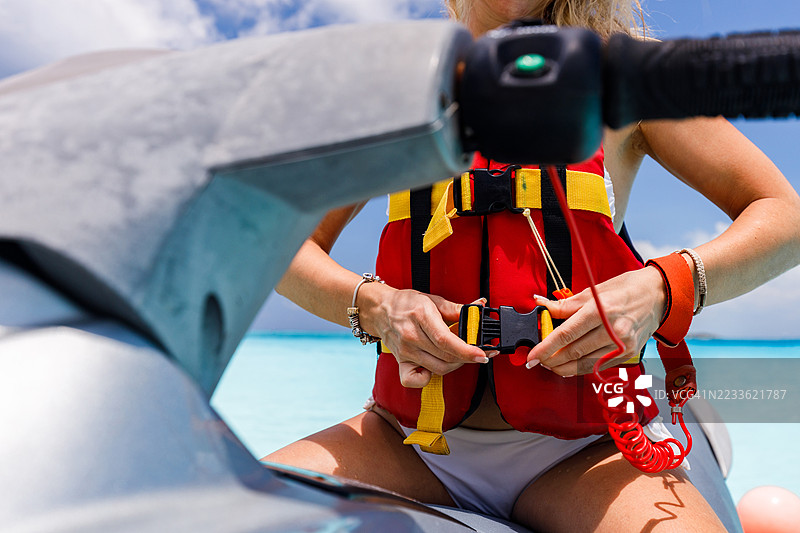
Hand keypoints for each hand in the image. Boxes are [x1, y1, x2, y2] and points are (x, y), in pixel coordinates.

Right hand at [359, 285, 490, 387]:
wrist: (380, 310)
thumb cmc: (406, 303)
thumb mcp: (432, 300)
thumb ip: (456, 308)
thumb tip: (479, 307)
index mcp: (421, 316)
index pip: (446, 340)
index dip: (467, 350)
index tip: (482, 354)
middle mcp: (411, 336)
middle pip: (446, 357)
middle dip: (467, 357)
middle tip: (477, 351)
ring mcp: (405, 351)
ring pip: (438, 368)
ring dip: (455, 364)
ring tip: (460, 355)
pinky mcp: (401, 362)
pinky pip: (415, 380)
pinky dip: (427, 378)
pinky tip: (435, 366)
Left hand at [526, 267, 666, 376]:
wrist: (659, 295)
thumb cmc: (626, 289)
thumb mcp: (595, 291)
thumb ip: (567, 305)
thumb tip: (543, 306)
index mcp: (601, 310)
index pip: (566, 333)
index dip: (546, 347)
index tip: (532, 356)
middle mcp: (613, 330)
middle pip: (574, 351)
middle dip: (551, 359)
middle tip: (538, 360)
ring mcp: (622, 345)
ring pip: (585, 363)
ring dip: (563, 367)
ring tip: (549, 364)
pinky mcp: (628, 354)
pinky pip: (598, 366)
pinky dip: (580, 368)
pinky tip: (568, 367)